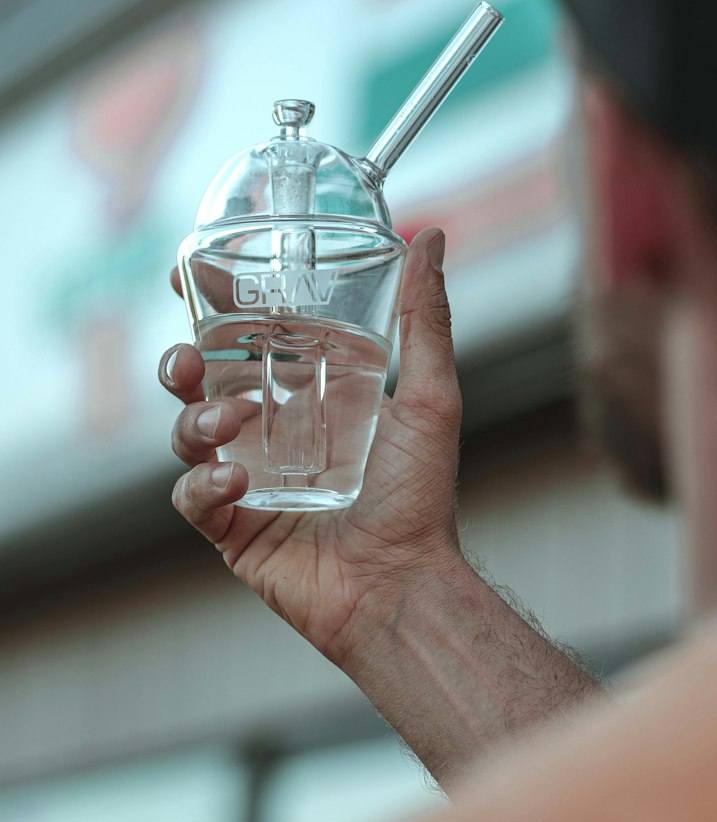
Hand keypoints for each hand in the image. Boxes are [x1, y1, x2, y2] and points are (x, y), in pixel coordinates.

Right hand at [160, 228, 462, 665]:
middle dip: (179, 362)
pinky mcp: (232, 525)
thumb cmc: (421, 496)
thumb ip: (426, 319)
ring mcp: (249, 477)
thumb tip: (432, 237)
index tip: (182, 273)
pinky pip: (191, 495)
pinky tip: (236, 480)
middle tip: (187, 360)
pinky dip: (202, 481)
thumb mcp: (431, 397)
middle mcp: (274, 430)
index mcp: (310, 394)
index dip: (210, 308)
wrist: (403, 584)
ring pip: (186, 432)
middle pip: (200, 381)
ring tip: (233, 421)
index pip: (248, 339)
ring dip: (195, 419)